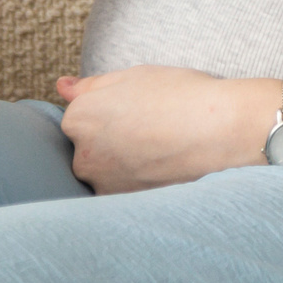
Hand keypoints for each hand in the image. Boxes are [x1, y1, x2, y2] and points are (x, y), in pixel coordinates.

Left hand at [55, 68, 272, 192]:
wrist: (220, 130)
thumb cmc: (180, 95)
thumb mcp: (132, 76)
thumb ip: (90, 85)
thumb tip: (62, 86)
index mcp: (79, 118)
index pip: (79, 118)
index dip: (110, 113)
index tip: (136, 111)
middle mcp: (83, 156)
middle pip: (87, 149)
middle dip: (111, 142)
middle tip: (149, 130)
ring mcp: (105, 185)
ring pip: (105, 174)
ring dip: (123, 165)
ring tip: (159, 149)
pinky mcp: (127, 205)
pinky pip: (123, 193)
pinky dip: (138, 182)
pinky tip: (162, 167)